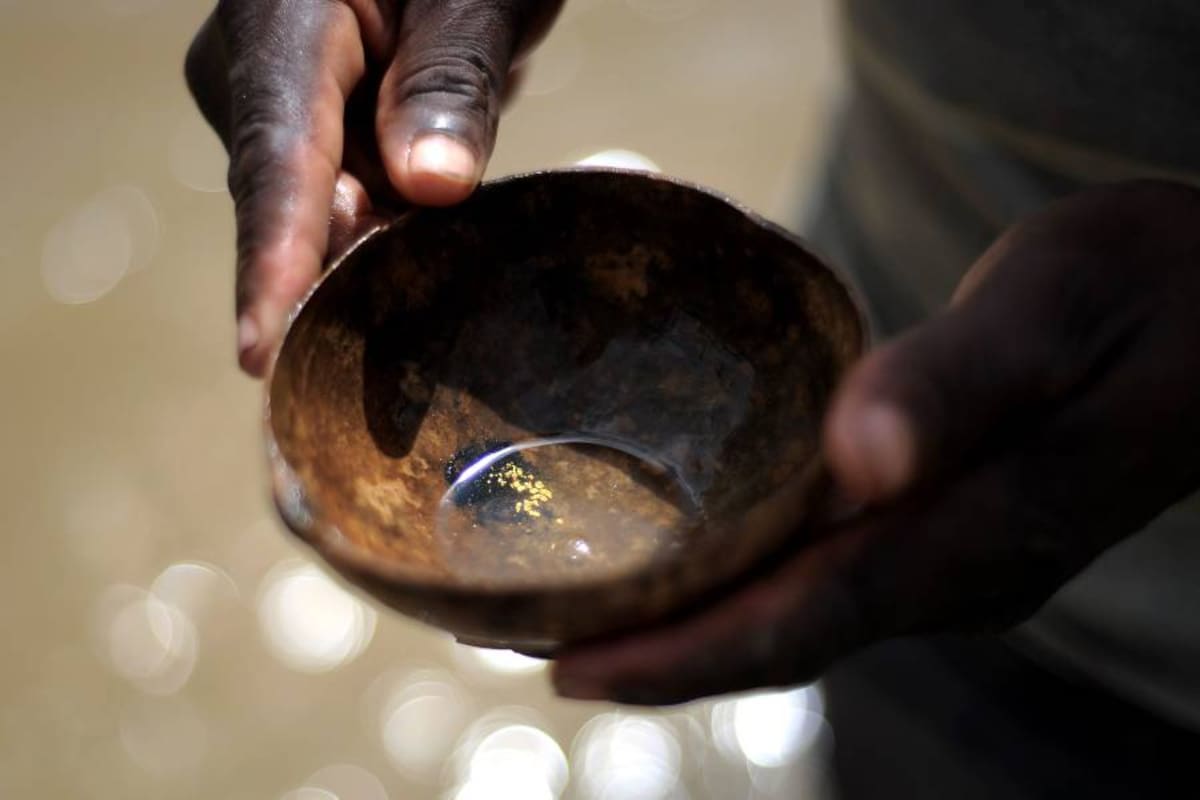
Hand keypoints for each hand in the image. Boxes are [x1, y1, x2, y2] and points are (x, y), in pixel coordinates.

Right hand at [185, 0, 563, 374]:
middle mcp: (261, 75)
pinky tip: (434, 278)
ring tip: (431, 317)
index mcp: (282, 22)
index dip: (274, 260)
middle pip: (296, 208)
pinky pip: (352, 212)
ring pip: (328, 221)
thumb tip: (430, 186)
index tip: (261, 349)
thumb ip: (450, 81)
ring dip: (380, 266)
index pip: (277, 159)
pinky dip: (394, 244)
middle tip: (400, 363)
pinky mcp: (320, 141)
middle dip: (343, 283)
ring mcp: (284, 113)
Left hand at [553, 180, 1199, 704]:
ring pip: (809, 619)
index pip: (807, 615)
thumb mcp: (1056, 305)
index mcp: (983, 524)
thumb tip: (858, 462)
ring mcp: (967, 563)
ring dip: (700, 631)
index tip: (574, 670)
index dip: (687, 652)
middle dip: (666, 657)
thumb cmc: (1150, 286)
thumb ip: (958, 382)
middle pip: (790, 637)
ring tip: (592, 624)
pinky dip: (752, 589)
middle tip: (543, 656)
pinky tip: (699, 566)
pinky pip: (837, 584)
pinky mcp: (960, 536)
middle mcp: (966, 571)